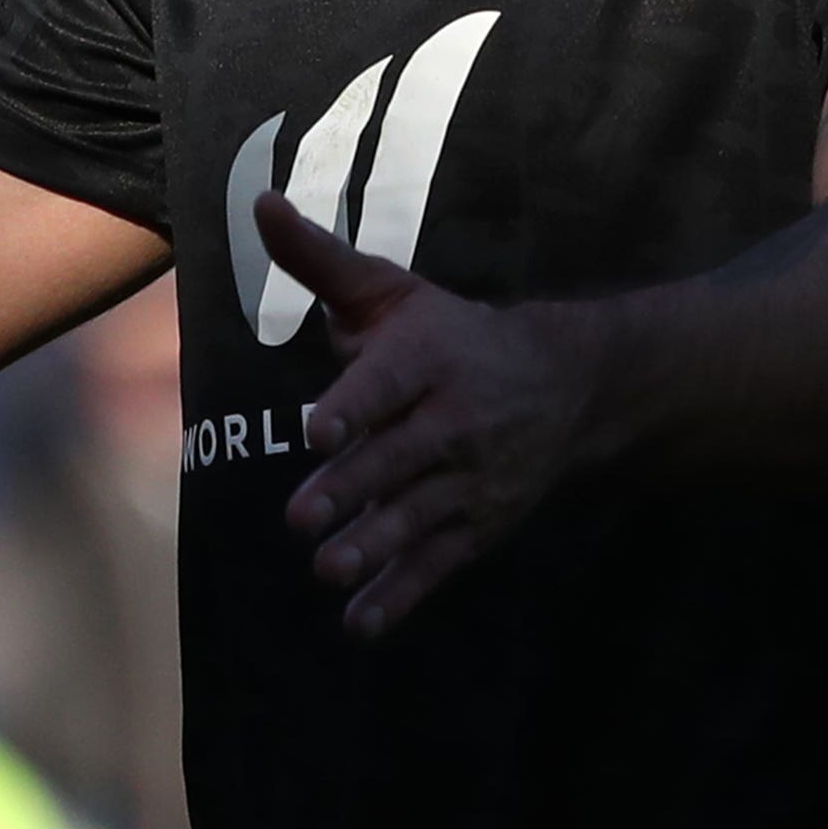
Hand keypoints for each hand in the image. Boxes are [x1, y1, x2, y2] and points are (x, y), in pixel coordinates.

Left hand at [263, 198, 602, 639]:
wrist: (568, 385)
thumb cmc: (452, 334)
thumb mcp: (392, 292)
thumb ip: (322, 260)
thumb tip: (259, 204)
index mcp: (430, 357)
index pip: (391, 383)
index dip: (355, 407)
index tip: (318, 430)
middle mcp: (455, 419)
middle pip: (399, 458)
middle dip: (353, 488)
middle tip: (301, 517)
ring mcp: (470, 478)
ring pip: (418, 517)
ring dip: (374, 548)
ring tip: (328, 570)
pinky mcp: (479, 524)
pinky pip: (439, 564)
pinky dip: (402, 596)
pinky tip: (360, 624)